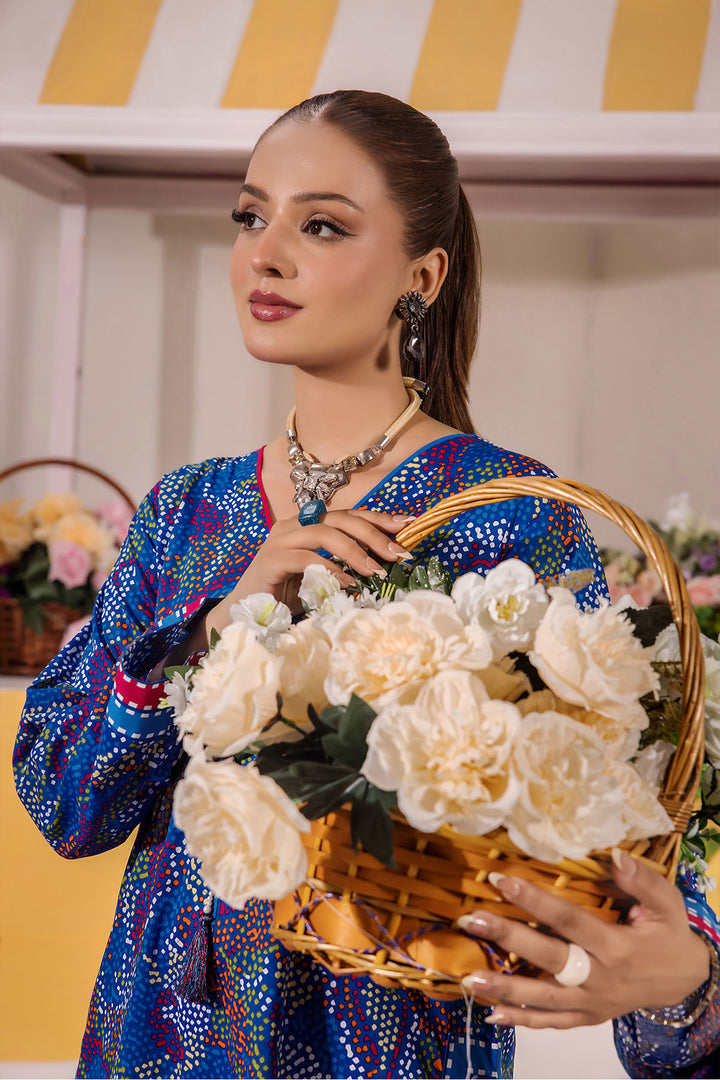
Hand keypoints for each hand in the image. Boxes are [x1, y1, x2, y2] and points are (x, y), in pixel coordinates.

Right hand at [204, 509, 414, 638]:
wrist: (246, 613)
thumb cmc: (287, 596)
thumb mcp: (322, 577)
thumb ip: (344, 565)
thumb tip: (384, 564)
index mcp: (306, 524)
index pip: (348, 514)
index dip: (378, 518)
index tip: (407, 525)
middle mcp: (293, 525)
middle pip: (340, 518)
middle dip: (373, 533)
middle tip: (398, 553)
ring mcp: (279, 540)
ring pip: (324, 533)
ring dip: (354, 551)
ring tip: (375, 570)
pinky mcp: (270, 560)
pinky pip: (306, 558)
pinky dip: (330, 570)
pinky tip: (347, 584)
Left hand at [459, 849, 710, 1028]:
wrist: (684, 979)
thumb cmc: (669, 934)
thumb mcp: (667, 903)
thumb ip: (642, 880)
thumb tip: (615, 855)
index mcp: (617, 946)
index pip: (569, 921)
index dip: (535, 901)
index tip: (500, 880)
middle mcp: (601, 977)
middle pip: (549, 959)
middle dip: (509, 939)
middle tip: (473, 921)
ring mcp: (593, 1001)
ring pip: (544, 999)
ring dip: (506, 989)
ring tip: (470, 979)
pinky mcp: (588, 1016)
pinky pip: (553, 1023)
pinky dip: (523, 1021)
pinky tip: (492, 1013)